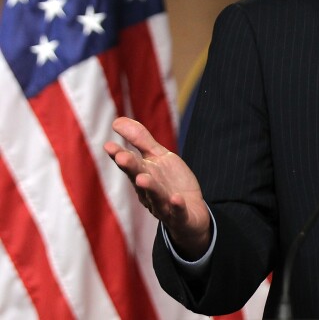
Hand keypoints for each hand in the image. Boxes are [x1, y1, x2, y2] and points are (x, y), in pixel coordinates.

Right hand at [104, 117, 211, 259]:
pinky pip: (177, 212)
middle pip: (139, 179)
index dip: (120, 156)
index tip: (108, 145)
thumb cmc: (170, 183)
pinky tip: (175, 199)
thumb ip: (140, 140)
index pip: (130, 165)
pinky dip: (176, 206)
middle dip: (131, 168)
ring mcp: (164, 206)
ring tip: (143, 178)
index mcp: (143, 176)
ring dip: (149, 188)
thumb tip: (117, 120)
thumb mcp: (158, 157)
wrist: (191, 213)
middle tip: (121, 157)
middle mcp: (150, 192)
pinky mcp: (180, 216)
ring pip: (155, 197)